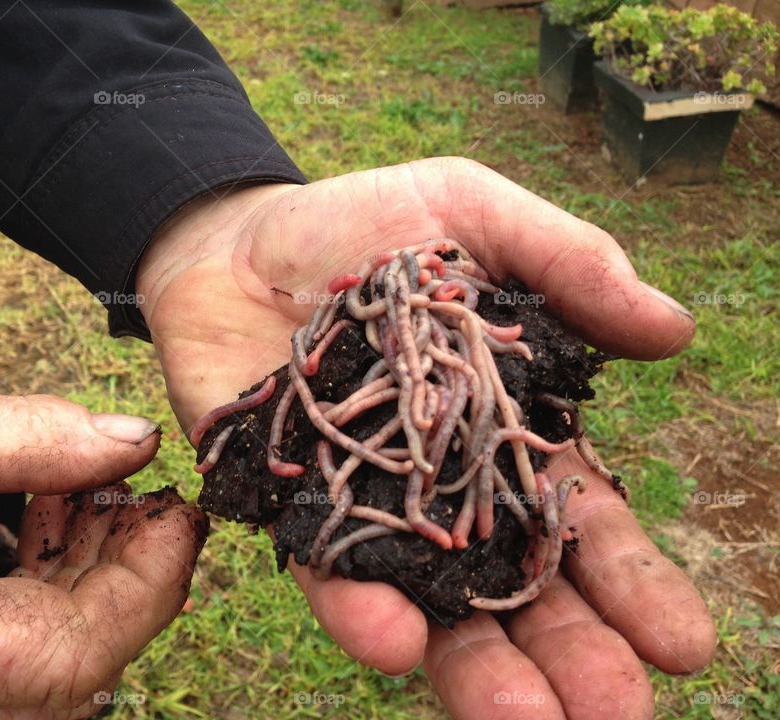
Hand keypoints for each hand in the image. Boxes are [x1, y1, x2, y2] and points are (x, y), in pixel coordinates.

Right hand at [0, 388, 206, 718]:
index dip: (148, 583)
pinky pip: (13, 654)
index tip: (177, 510)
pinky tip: (57, 517)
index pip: (69, 657)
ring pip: (51, 666)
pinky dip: (53, 586)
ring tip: (99, 491)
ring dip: (96, 575)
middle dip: (131, 573)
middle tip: (144, 492)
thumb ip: (22, 438)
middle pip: (72, 668)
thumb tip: (131, 439)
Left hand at [136, 157, 714, 718]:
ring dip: (476, 666)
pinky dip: (357, 606)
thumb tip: (674, 327)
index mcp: (502, 432)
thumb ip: (567, 264)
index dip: (630, 581)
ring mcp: (365, 504)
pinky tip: (394, 642)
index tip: (682, 644)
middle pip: (514, 587)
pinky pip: (324, 565)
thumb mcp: (475, 216)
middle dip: (569, 654)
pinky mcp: (285, 504)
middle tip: (616, 716)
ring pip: (429, 603)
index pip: (579, 522)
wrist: (242, 234)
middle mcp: (441, 489)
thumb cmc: (367, 224)